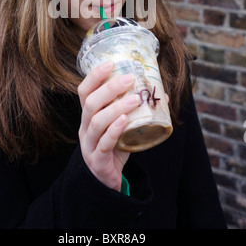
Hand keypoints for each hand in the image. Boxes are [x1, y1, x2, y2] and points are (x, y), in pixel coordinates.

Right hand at [77, 60, 138, 191]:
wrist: (107, 181)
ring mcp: (89, 144)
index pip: (84, 91)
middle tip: (129, 78)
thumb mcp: (122, 126)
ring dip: (116, 107)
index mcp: (88, 116)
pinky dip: (114, 130)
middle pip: (90, 103)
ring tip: (134, 99)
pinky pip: (104, 143)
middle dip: (109, 88)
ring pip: (97, 122)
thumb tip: (162, 94)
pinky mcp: (97, 160)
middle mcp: (85, 127)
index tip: (111, 63)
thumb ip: (137, 110)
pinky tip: (125, 121)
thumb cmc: (114, 148)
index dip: (94, 76)